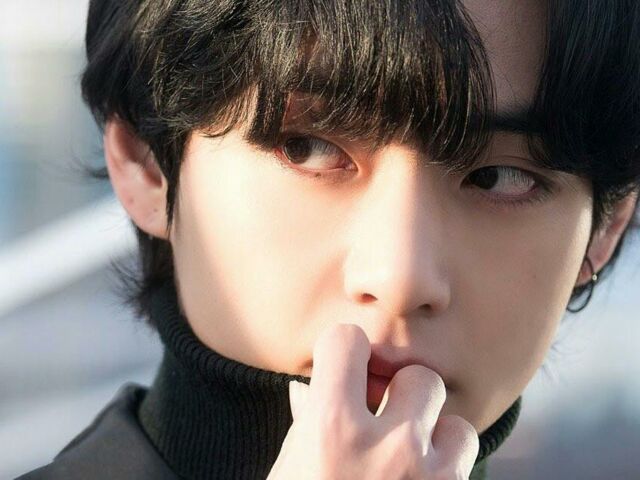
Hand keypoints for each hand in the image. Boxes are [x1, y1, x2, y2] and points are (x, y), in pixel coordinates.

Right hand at [267, 323, 478, 479]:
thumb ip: (309, 421)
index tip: (341, 366)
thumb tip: (311, 390)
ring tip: (408, 458)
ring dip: (435, 435)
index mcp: (330, 428)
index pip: (346, 340)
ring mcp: (427, 479)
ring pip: (457, 422)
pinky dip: (446, 466)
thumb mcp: (290, 467)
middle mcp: (385, 447)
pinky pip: (466, 460)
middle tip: (381, 419)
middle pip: (417, 377)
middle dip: (399, 396)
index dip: (342, 351)